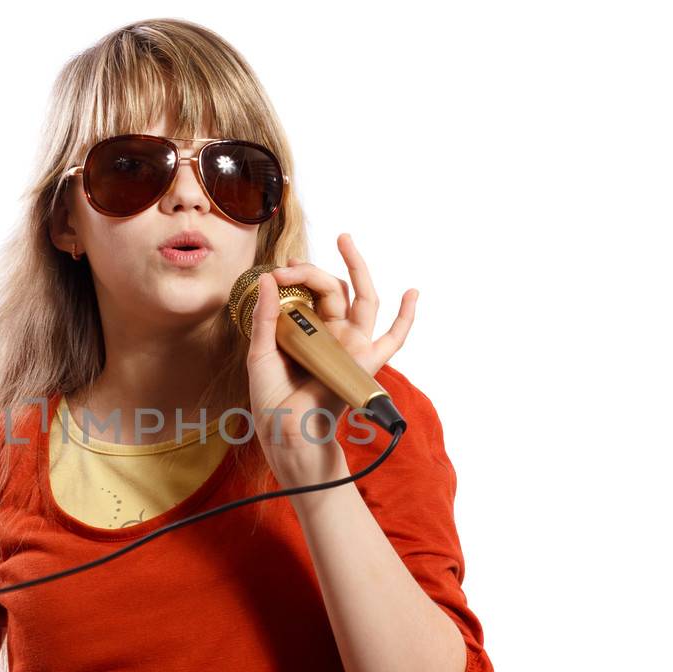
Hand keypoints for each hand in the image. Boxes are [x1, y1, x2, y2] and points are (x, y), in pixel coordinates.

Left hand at [245, 233, 417, 487]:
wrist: (285, 431)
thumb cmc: (271, 400)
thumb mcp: (260, 352)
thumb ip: (264, 316)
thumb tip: (268, 278)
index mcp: (306, 333)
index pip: (308, 295)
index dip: (295, 277)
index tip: (277, 271)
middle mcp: (331, 336)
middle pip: (332, 290)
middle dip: (313, 269)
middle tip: (291, 260)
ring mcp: (350, 346)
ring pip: (362, 299)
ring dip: (357, 267)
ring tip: (345, 240)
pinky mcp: (364, 360)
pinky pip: (393, 338)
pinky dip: (406, 317)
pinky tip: (412, 293)